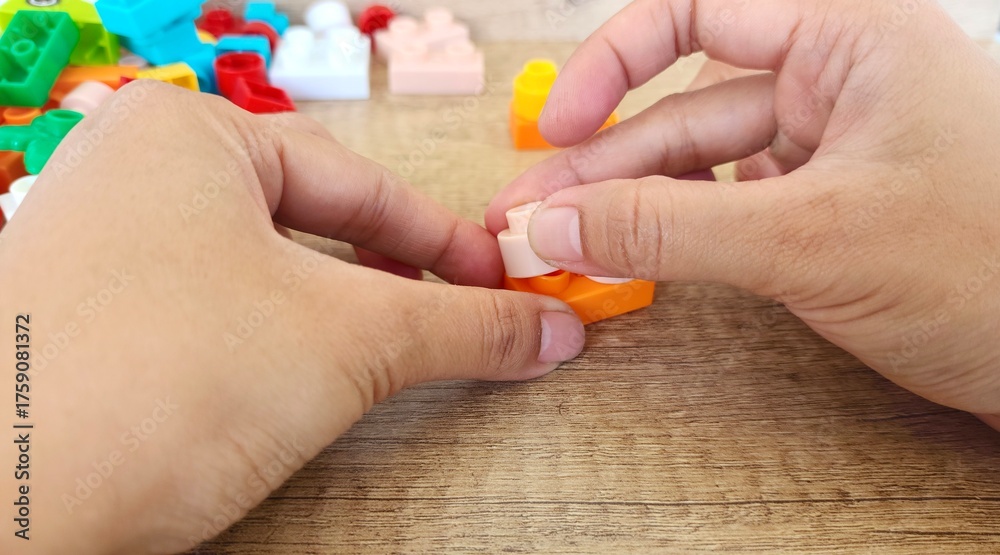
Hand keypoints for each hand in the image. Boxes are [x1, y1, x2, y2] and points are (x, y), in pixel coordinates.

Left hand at [0, 83, 584, 553]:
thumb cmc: (159, 382)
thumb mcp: (349, 342)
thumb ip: (463, 326)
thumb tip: (549, 330)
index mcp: (190, 132)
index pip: (362, 182)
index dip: (448, 241)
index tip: (503, 284)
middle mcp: (132, 171)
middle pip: (311, 223)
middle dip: (392, 281)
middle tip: (454, 321)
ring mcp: (97, 244)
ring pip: (260, 272)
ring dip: (335, 317)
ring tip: (379, 358)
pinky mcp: (80, 318)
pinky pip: (209, 313)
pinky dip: (270, 343)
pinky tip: (287, 385)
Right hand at [488, 0, 999, 429]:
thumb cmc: (994, 272)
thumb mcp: (812, 240)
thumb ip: (671, 230)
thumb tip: (557, 226)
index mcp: (850, 37)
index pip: (702, 7)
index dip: (616, 57)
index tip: (560, 123)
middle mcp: (836, 82)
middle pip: (685, 104)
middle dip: (602, 164)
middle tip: (528, 216)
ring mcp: (827, 150)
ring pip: (697, 165)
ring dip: (624, 206)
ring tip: (554, 244)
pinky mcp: (821, 209)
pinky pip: (723, 208)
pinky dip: (669, 234)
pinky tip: (623, 256)